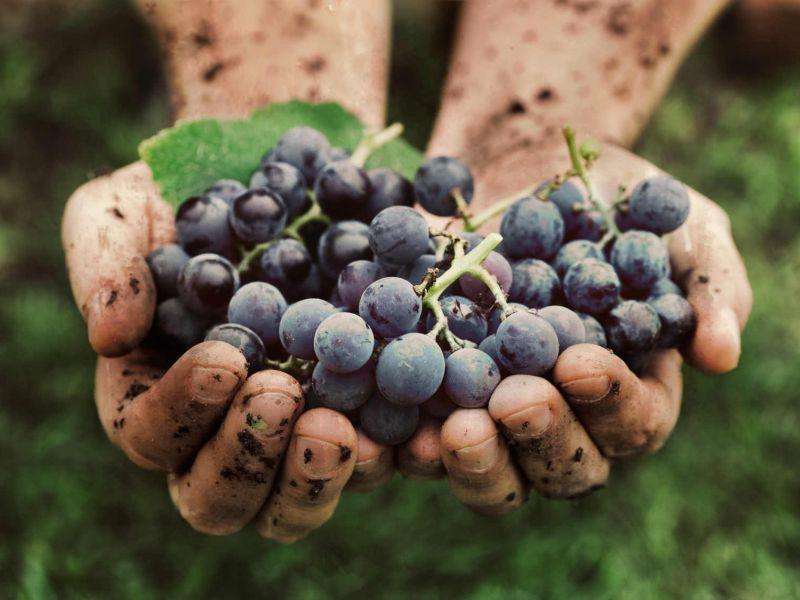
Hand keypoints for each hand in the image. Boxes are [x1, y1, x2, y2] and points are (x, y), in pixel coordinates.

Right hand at [60, 0, 408, 540]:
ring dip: (316, 478)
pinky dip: (397, 455)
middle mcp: (226, 427)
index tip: (224, 359)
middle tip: (282, 395)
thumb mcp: (127, 207)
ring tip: (344, 428)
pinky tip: (418, 429)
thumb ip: (104, 261)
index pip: (152, 434)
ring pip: (295, 501)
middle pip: (222, 497)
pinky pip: (379, 458)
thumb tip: (108, 337)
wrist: (284, 169)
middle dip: (248, 457)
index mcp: (160, 393)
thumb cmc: (190, 192)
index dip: (181, 411)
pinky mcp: (363, 412)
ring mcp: (298, 426)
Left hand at [430, 139, 751, 511]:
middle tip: (515, 402)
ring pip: (489, 465)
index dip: (610, 402)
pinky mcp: (434, 388)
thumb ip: (709, 286)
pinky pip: (417, 430)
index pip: (633, 421)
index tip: (581, 362)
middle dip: (539, 438)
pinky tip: (388, 425)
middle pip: (560, 466)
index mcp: (629, 389)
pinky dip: (402, 437)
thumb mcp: (680, 226)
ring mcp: (494, 408)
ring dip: (472, 460)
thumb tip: (722, 356)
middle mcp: (563, 414)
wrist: (524, 164)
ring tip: (450, 431)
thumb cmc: (614, 200)